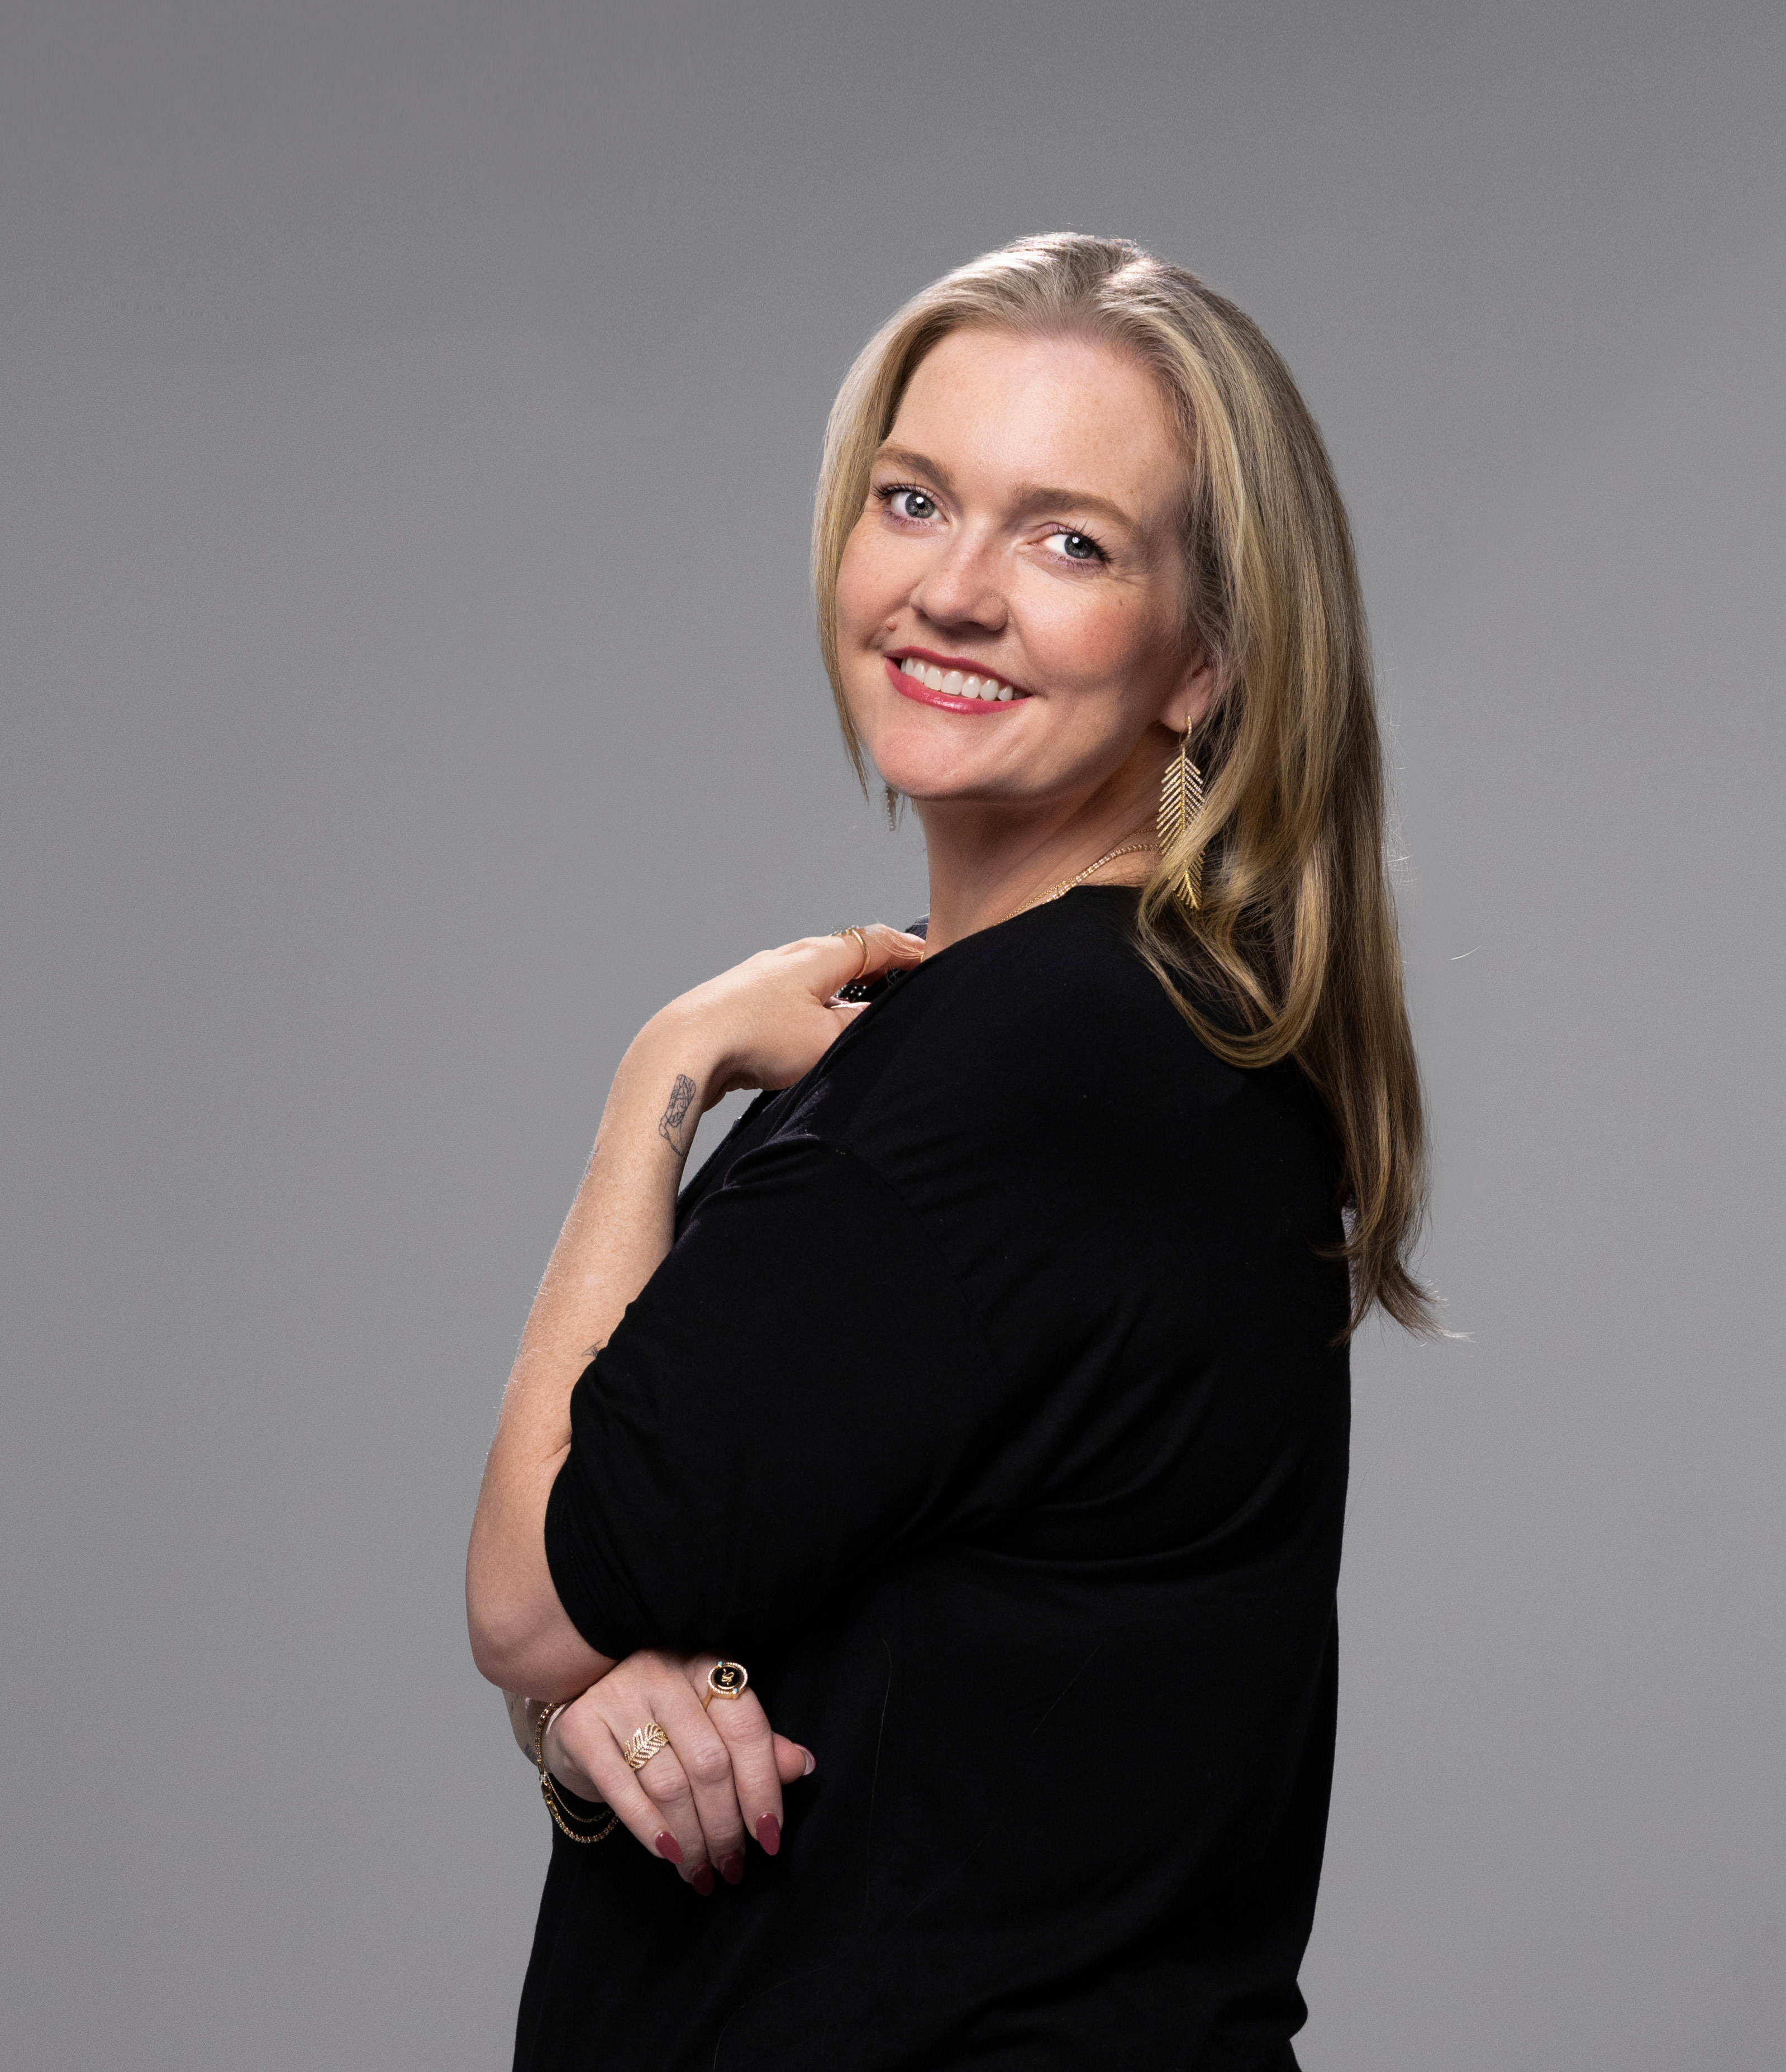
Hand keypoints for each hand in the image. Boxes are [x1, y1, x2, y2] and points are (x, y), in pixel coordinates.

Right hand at [545, 1651, 813, 1893]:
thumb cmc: (658, 1720)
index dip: (763, 1787)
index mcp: (705, 1667)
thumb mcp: (709, 1722)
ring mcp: (619, 1697)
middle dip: (726, 1826)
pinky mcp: (582, 1728)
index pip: (746, 1728)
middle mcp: (663, 1674)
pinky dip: (650, 1829)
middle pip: (709, 1763)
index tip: (770, 1837)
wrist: (579, 1706)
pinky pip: (622, 1790)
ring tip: (703, 1871)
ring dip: (692, 1838)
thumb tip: (803, 1765)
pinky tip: (669, 1854)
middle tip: (733, 1866)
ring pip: (669, 1783)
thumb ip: (753, 1744)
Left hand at [640, 923, 925, 1119]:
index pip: (879, 942)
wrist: (687, 1048)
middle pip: (848, 950)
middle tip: (906, 977)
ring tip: (864, 1004)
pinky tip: (813, 1026)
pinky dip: (816, 1001)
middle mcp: (791, 956)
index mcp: (820, 955)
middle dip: (880, 963)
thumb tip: (877, 1014)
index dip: (910, 951)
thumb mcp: (827, 1039)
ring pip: (818, 972)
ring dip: (845, 984)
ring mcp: (764, 975)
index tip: (933, 960)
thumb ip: (861, 1023)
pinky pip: (793, 993)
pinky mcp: (744, 998)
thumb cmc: (754, 1037)